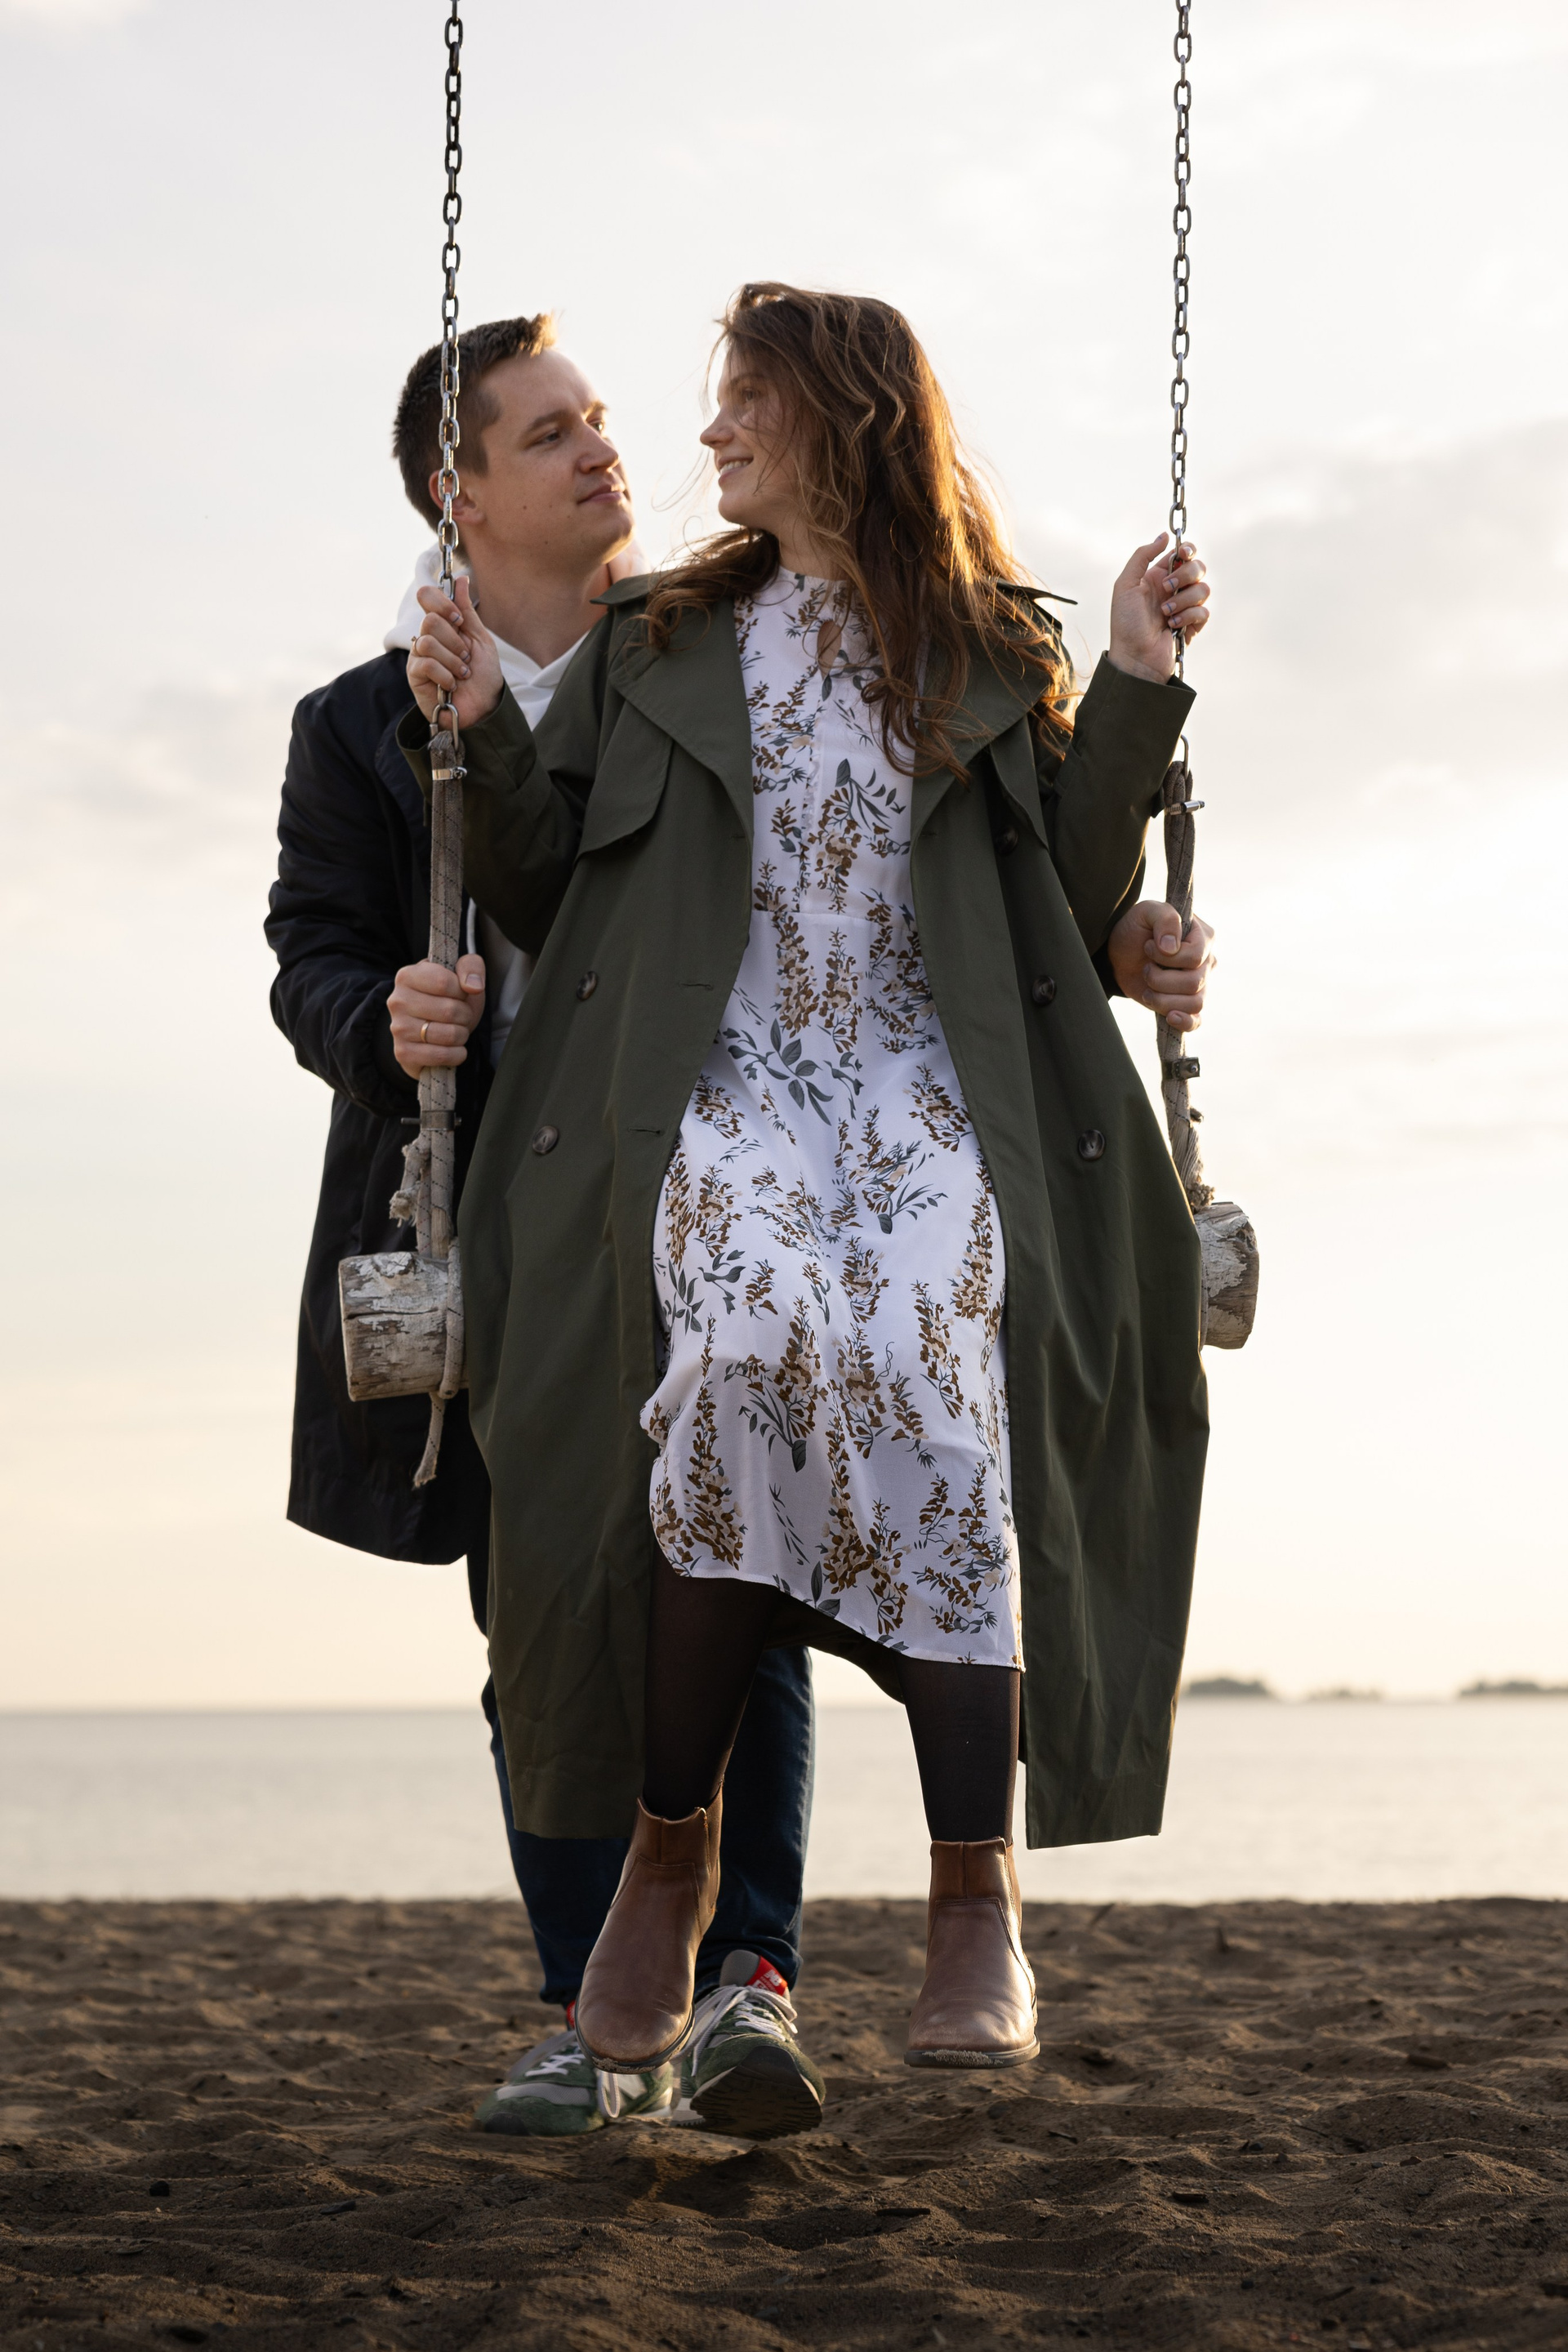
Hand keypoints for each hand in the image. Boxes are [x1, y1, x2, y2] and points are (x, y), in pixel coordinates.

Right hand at [388, 953, 485, 1077]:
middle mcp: (397, 1001)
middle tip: (460, 1015)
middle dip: (465, 1015)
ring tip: (456, 1030)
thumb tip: (473, 986)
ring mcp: (398, 1028)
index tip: (460, 994)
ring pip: (449, 1035)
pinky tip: (453, 1048)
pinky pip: (442, 1056)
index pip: (444, 982)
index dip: (462, 991)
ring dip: (462, 1034)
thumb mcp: (462, 977)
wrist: (434, 1030)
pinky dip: (457, 1054)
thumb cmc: (449, 999)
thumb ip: (471, 967)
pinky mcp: (403, 1053)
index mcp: (407, 975)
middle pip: (449, 1010)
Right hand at [407, 575, 504, 730]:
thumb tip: (461, 579)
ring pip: (427, 642)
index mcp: (443, 625)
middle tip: (465, 656)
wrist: (485, 707)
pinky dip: (445, 674)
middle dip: (454, 640)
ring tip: (462, 673)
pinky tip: (452, 685)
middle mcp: (427, 636)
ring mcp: (418, 656)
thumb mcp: (480, 639)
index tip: (458, 620)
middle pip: (429, 620)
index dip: (441, 603)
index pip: (426, 596)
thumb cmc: (483, 675)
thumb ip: (467, 611)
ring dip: (452, 659)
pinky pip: (426, 664)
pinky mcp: (415, 675)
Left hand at [1107, 535, 1210, 683]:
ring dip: (1183, 600)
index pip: (1183, 554)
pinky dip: (1188, 617)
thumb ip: (1142, 556)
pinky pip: (1204, 612)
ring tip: (1165, 614)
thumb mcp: (1125, 585)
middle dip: (1185, 575)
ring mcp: (1184, 607)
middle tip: (1166, 588)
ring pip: (1203, 589)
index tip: (1184, 554)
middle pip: (1198, 567)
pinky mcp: (1193, 626)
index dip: (1188, 550)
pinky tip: (1172, 626)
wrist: (1133, 657)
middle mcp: (1173, 590)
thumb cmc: (1125, 623)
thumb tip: (1164, 536)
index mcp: (1158, 577)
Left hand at [1107, 902, 1214, 1031]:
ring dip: (1163, 999)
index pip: (1195, 957)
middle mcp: (1206, 961)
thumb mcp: (1147, 911)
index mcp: (1203, 937)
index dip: (1168, 958)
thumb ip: (1165, 919)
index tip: (1149, 946)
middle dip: (1160, 979)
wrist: (1119, 952)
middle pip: (1194, 983)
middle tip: (1145, 968)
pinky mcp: (1185, 1003)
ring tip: (1148, 988)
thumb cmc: (1137, 928)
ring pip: (1194, 1003)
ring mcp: (1199, 984)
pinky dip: (1185, 1022)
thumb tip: (1171, 947)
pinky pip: (1196, 1020)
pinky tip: (1170, 1017)